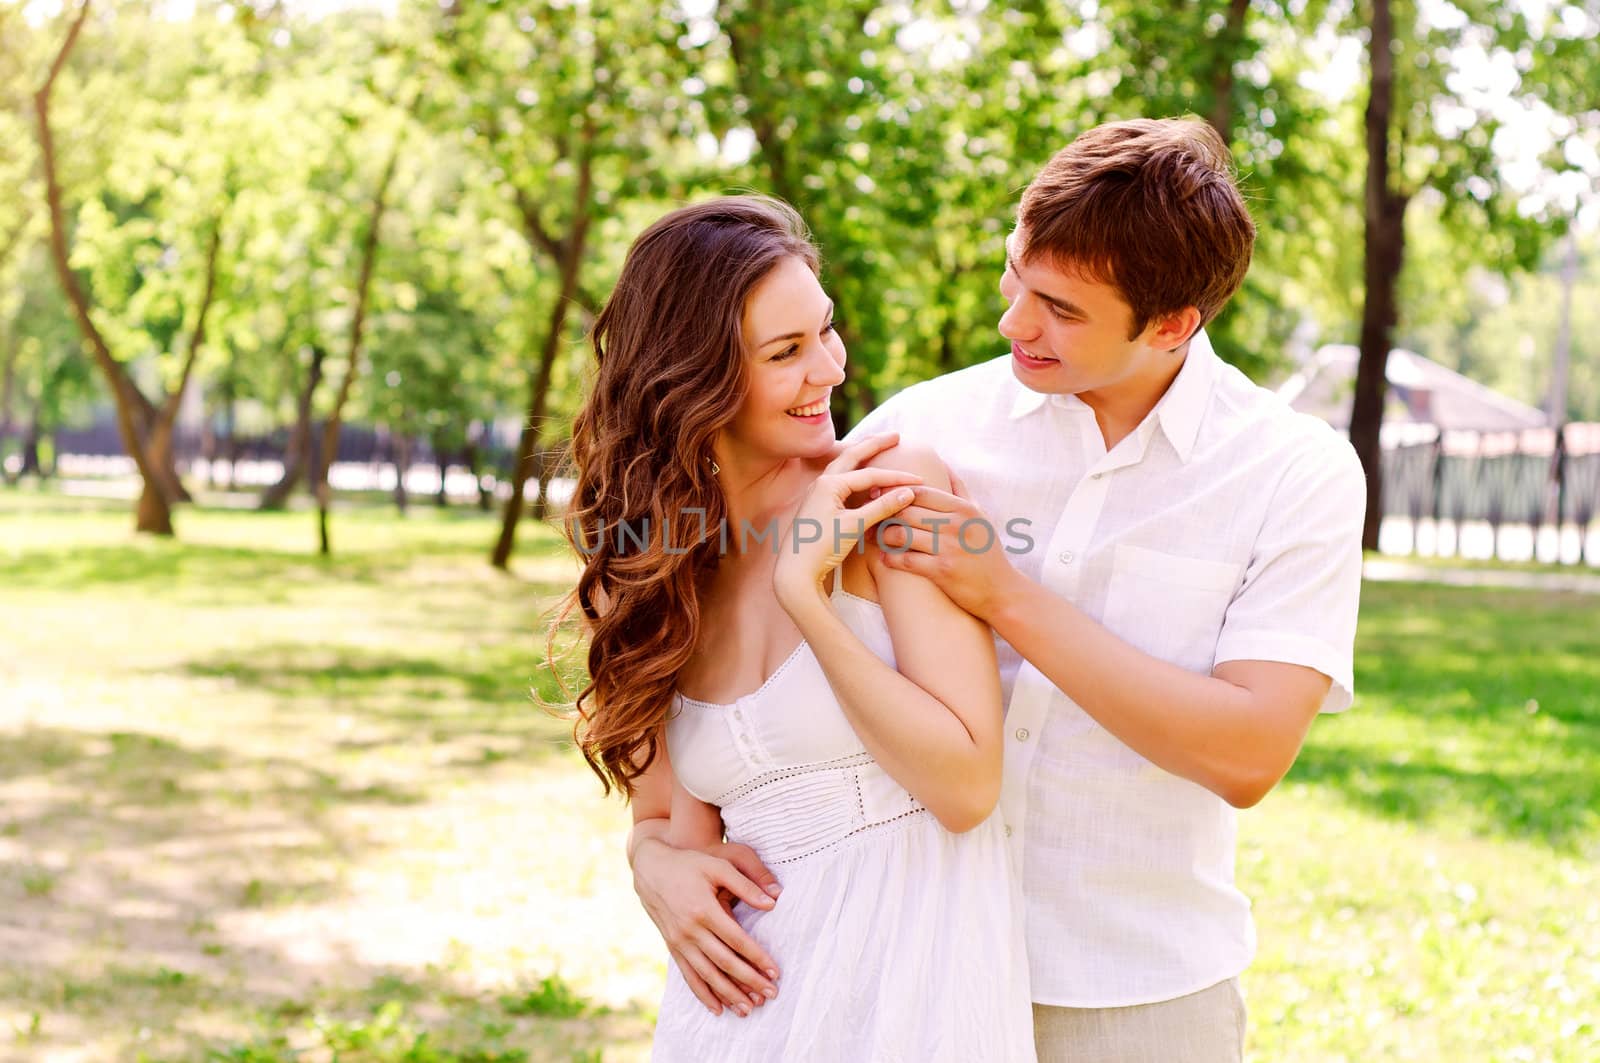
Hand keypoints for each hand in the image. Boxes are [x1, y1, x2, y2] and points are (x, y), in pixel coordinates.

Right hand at [631, 836, 782, 1016]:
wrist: (652, 869)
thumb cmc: (690, 864)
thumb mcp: (719, 865)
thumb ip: (746, 884)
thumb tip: (773, 902)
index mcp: (704, 909)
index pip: (737, 940)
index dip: (757, 957)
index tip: (775, 972)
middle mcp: (690, 930)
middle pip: (724, 962)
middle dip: (749, 981)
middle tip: (771, 994)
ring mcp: (679, 941)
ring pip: (707, 975)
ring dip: (729, 994)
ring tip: (749, 1009)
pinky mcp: (672, 947)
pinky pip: (689, 976)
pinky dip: (703, 994)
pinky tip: (718, 1008)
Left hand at [773, 433, 921, 608]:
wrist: (795, 572)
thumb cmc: (822, 548)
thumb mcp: (855, 526)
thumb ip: (882, 507)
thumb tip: (909, 492)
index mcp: (829, 484)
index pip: (870, 475)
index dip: (897, 477)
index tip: (919, 479)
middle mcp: (821, 484)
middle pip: (852, 456)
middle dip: (874, 445)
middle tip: (895, 436)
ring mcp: (818, 494)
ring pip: (844, 468)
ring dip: (862, 457)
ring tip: (878, 447)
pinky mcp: (818, 507)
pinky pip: (841, 483)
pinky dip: (856, 476)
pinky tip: (864, 479)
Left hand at [875, 470, 1019, 619]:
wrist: (1002, 591)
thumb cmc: (987, 550)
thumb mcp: (979, 515)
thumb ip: (960, 489)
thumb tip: (942, 463)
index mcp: (962, 508)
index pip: (919, 492)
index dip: (894, 492)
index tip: (879, 495)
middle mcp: (955, 524)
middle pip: (906, 510)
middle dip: (883, 512)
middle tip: (870, 516)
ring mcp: (948, 548)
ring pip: (901, 534)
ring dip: (883, 535)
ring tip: (875, 536)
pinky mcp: (942, 571)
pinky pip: (906, 560)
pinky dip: (890, 558)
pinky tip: (885, 558)